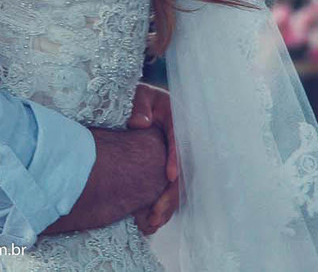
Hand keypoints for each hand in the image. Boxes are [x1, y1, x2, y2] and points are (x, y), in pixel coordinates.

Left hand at [127, 84, 179, 233]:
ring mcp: (177, 156)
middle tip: (156, 212)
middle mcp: (181, 139)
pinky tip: (150, 221)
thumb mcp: (137, 95)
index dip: (177, 159)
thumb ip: (139, 106)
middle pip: (184, 170)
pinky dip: (162, 205)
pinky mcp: (170, 168)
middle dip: (172, 193)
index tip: (170, 176)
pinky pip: (170, 190)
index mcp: (176, 118)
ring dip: (168, 205)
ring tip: (151, 223)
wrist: (133, 104)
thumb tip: (140, 124)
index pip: (181, 140)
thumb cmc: (135, 98)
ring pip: (179, 185)